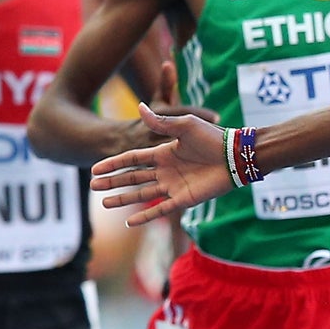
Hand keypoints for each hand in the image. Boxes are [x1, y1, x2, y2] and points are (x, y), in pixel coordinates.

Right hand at [91, 103, 233, 226]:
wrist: (236, 156)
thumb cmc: (213, 138)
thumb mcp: (185, 125)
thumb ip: (161, 122)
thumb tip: (140, 106)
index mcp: (163, 152)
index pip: (132, 159)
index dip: (113, 164)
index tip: (95, 168)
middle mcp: (165, 170)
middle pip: (132, 177)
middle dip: (112, 182)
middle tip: (92, 185)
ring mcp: (173, 185)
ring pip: (142, 194)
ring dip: (123, 198)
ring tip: (103, 203)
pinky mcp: (184, 199)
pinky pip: (161, 209)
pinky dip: (145, 216)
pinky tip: (129, 222)